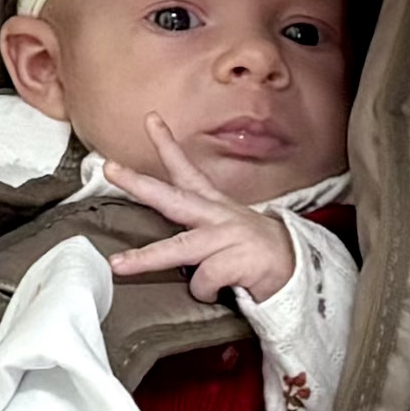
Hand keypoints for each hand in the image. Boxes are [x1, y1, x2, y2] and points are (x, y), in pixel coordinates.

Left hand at [110, 122, 297, 305]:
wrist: (300, 274)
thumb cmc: (256, 255)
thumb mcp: (228, 235)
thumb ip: (198, 235)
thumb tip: (164, 250)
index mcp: (216, 206)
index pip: (188, 171)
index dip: (167, 145)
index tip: (150, 119)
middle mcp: (219, 216)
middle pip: (172, 197)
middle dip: (138, 183)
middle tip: (109, 168)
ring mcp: (228, 237)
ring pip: (178, 248)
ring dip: (145, 258)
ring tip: (119, 264)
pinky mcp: (238, 261)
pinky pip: (203, 280)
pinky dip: (205, 291)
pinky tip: (220, 291)